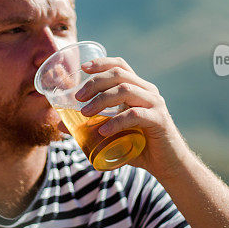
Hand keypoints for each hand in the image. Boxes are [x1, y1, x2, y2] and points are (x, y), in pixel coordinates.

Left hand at [72, 56, 189, 174]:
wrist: (167, 164)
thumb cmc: (138, 146)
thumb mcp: (112, 133)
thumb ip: (90, 126)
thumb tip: (61, 124)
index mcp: (138, 88)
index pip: (120, 66)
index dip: (102, 63)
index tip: (83, 68)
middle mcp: (148, 91)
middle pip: (119, 75)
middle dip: (95, 83)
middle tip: (78, 97)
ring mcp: (155, 104)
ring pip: (125, 90)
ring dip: (101, 100)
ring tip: (85, 114)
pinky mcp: (159, 120)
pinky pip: (135, 115)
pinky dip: (116, 121)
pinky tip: (103, 131)